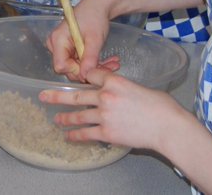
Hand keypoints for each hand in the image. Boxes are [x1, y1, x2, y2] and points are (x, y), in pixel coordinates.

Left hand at [39, 67, 192, 152]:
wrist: (167, 126)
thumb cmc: (161, 106)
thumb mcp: (139, 87)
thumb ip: (123, 88)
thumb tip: (119, 94)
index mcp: (114, 80)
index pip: (92, 74)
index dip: (85, 76)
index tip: (79, 78)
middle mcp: (105, 96)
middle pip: (76, 95)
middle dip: (57, 96)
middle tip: (44, 96)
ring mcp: (104, 115)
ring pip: (78, 115)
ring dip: (64, 117)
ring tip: (55, 118)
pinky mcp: (107, 133)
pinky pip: (86, 133)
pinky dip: (76, 135)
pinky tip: (69, 136)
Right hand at [47, 0, 113, 80]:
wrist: (98, 6)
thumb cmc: (94, 16)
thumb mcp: (94, 38)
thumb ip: (89, 58)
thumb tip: (85, 76)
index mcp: (58, 40)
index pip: (61, 66)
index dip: (77, 71)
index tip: (94, 69)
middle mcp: (56, 45)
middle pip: (69, 68)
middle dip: (89, 70)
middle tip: (109, 68)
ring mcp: (62, 48)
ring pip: (77, 67)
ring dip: (95, 67)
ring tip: (113, 64)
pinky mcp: (70, 49)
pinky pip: (81, 62)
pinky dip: (95, 63)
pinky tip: (110, 61)